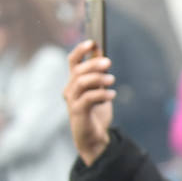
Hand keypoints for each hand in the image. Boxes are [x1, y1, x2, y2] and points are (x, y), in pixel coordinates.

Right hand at [63, 40, 115, 165]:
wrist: (93, 138)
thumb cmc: (96, 112)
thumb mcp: (100, 91)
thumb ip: (99, 76)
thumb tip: (103, 57)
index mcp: (74, 82)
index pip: (73, 61)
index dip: (81, 50)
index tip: (93, 42)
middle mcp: (70, 89)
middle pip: (78, 71)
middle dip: (93, 64)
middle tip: (108, 62)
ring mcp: (72, 100)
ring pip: (81, 83)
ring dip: (98, 78)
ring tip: (111, 79)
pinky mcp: (78, 112)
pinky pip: (88, 99)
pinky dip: (101, 94)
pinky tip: (112, 95)